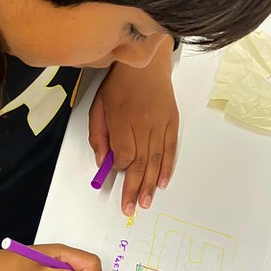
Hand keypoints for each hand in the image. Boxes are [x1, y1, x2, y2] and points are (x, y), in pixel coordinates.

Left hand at [88, 36, 178, 215]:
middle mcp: (143, 123)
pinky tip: (162, 183)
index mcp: (122, 119)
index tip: (117, 177)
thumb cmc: (119, 84)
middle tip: (130, 208)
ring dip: (150, 184)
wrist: (146, 61)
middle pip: (139, 163)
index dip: (120, 170)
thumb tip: (104, 162)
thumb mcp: (98, 106)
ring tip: (145, 202)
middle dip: (133, 188)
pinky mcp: (172, 122)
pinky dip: (167, 167)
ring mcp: (160, 123)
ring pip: (155, 160)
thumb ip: (98, 135)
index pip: (124, 154)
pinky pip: (170, 149)